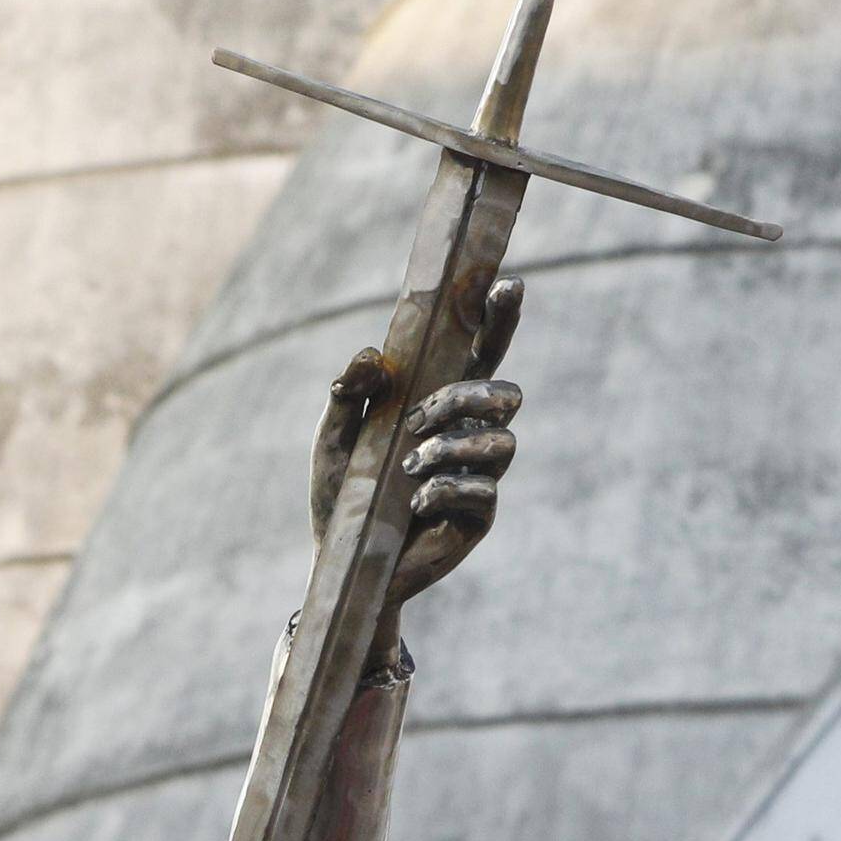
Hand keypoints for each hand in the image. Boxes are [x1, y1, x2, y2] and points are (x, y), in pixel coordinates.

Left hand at [311, 278, 523, 602]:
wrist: (341, 558)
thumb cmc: (343, 490)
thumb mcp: (332, 436)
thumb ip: (348, 394)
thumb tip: (369, 357)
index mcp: (441, 402)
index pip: (482, 351)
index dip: (500, 317)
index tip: (506, 282)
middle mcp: (469, 433)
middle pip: (507, 394)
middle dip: (468, 396)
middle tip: (418, 417)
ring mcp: (480, 474)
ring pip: (502, 441)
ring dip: (452, 446)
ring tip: (409, 466)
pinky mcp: (479, 515)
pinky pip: (483, 490)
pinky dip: (445, 488)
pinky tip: (414, 501)